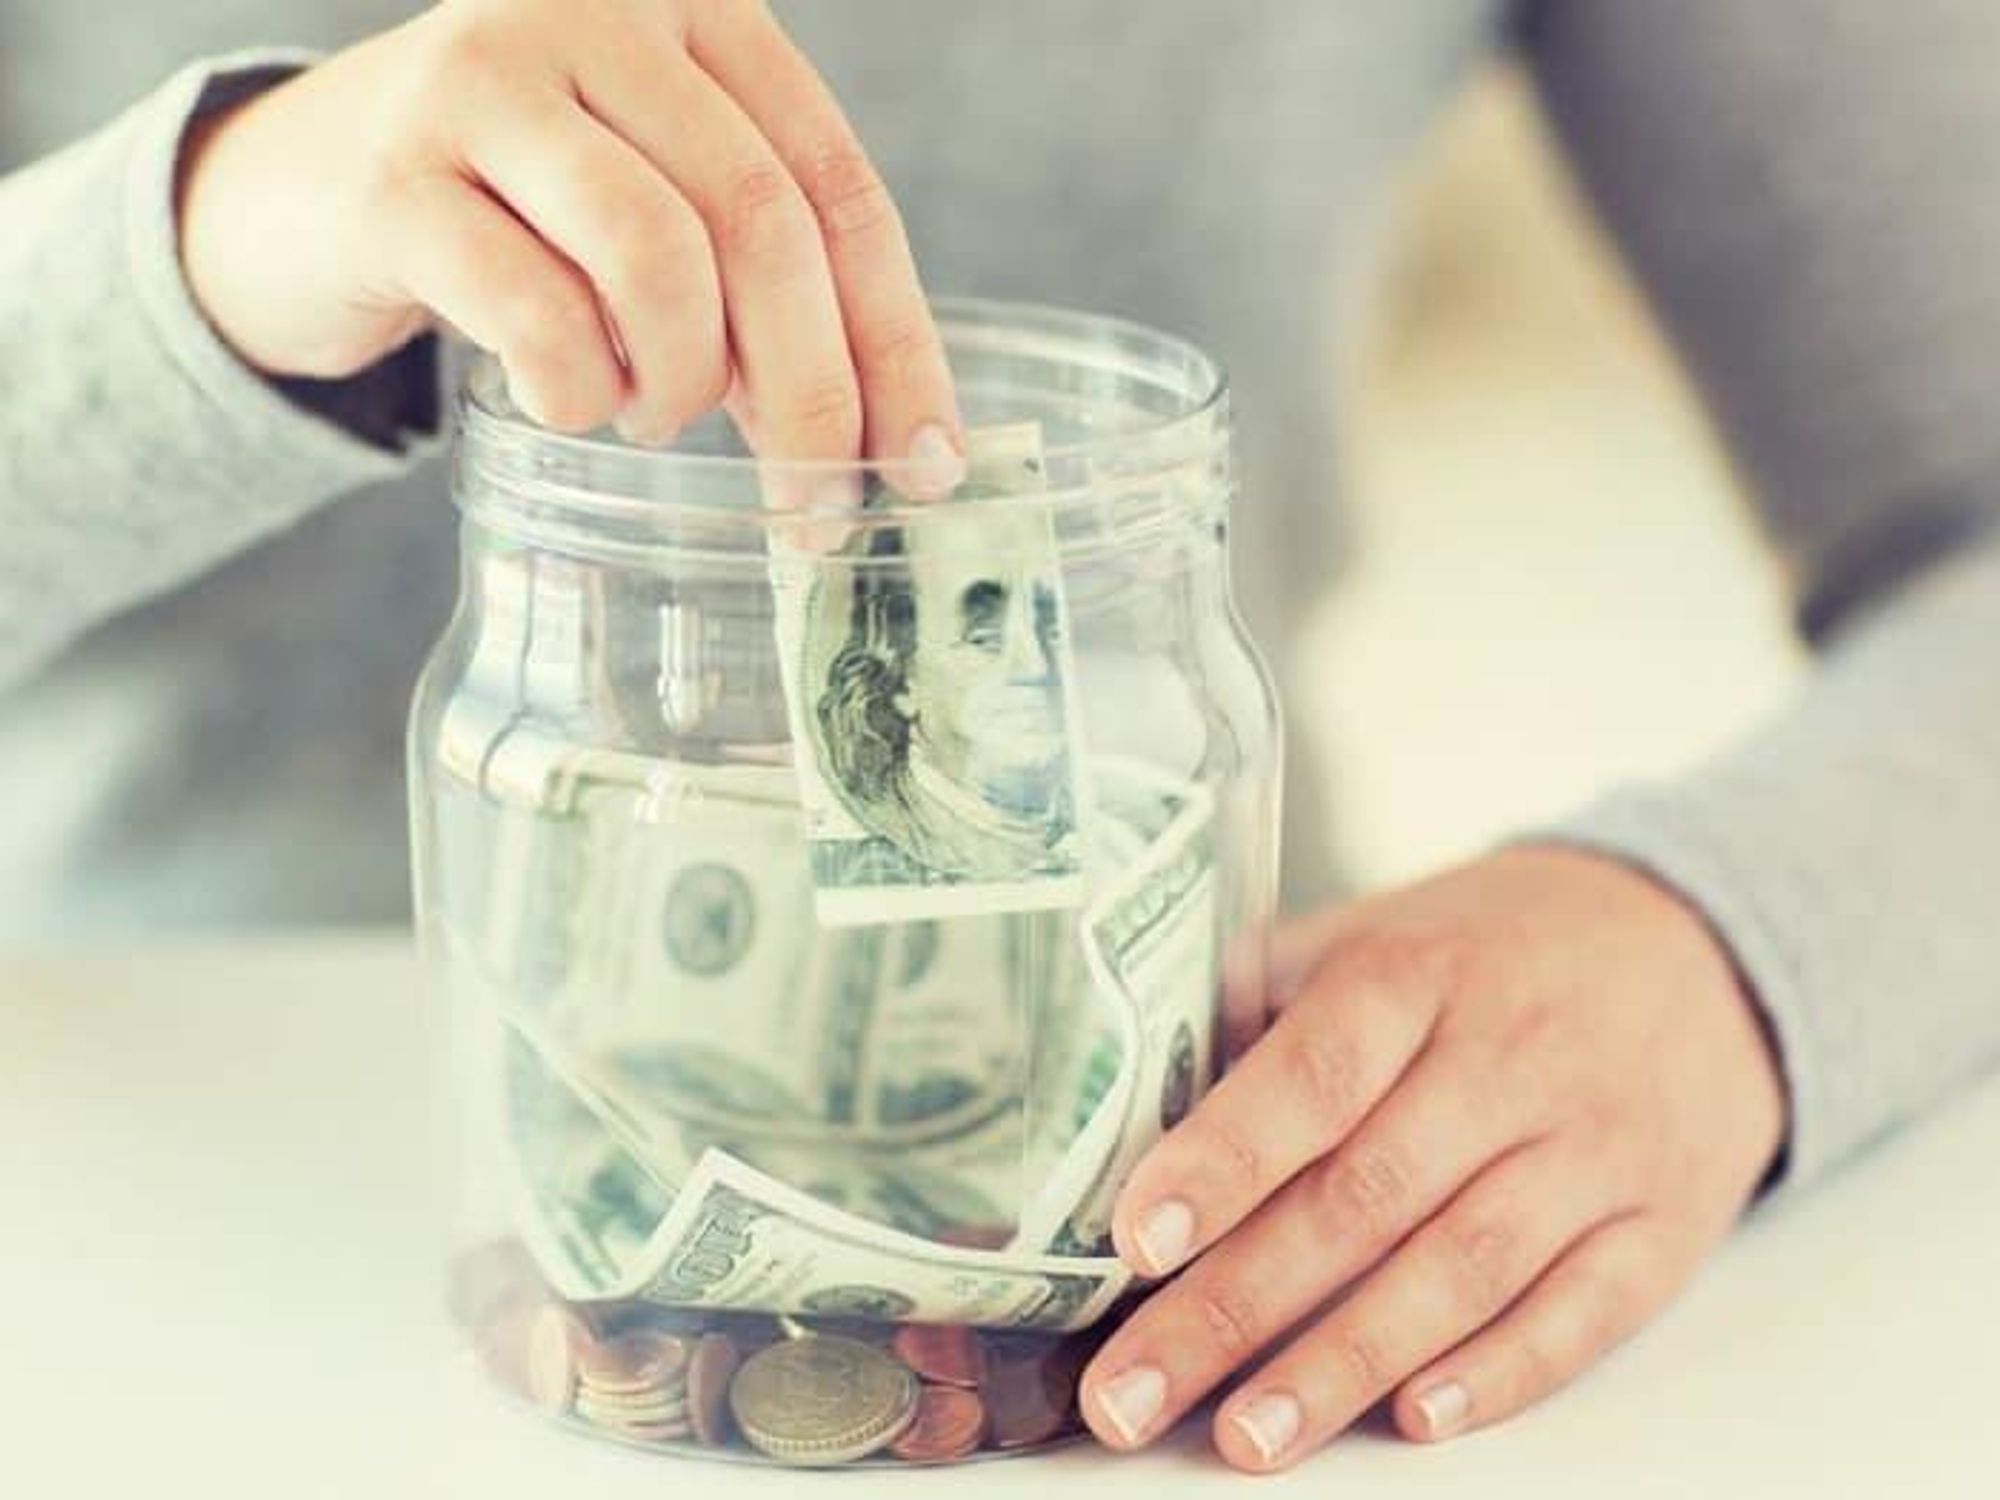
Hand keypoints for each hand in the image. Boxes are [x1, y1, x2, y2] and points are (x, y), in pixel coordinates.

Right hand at [175, 0, 964, 487]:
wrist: (296, 194)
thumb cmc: (516, 218)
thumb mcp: (655, 213)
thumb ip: (761, 288)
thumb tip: (893, 443)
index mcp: (695, 14)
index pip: (838, 185)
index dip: (895, 338)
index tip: (928, 462)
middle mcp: (595, 15)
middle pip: (760, 220)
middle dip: (810, 390)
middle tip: (813, 505)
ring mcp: (485, 81)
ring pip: (656, 254)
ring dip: (680, 381)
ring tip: (654, 415)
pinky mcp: (397, 176)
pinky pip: (535, 310)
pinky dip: (578, 390)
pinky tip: (570, 402)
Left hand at [1080, 846, 1786, 1470]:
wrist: (1701, 950)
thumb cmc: (1494, 951)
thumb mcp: (1378, 931)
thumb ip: (1258, 1000)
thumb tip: (1123, 1089)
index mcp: (1417, 974)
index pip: (1314, 1070)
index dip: (1224, 1158)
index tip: (1137, 1238)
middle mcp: (1510, 1061)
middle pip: (1363, 1197)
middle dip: (1234, 1306)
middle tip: (1131, 1389)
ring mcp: (1595, 1149)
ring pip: (1461, 1270)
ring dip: (1345, 1364)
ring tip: (1248, 1437)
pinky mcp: (1662, 1226)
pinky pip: (1583, 1313)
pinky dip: (1500, 1373)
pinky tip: (1414, 1420)